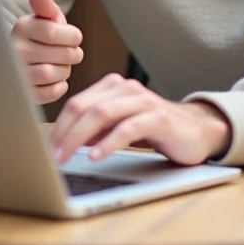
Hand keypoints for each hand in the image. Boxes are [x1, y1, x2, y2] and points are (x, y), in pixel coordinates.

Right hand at [10, 0, 83, 103]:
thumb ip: (44, 5)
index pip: (54, 33)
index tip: (74, 37)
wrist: (19, 63)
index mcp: (21, 28)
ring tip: (60, 65)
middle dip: (72, 54)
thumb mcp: (43, 18)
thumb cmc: (39, 37)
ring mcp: (17, 74)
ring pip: (55, 74)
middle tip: (69, 53)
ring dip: (65, 71)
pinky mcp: (24, 94)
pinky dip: (59, 87)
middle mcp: (15, 51)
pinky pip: (51, 93)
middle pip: (61, 55)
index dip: (72, 37)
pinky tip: (55, 80)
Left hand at [50, 73, 231, 165]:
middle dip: (64, 133)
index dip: (58, 126)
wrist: (198, 131)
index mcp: (113, 87)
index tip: (45, 148)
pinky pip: (128, 128)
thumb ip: (95, 128)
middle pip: (85, 106)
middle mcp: (126, 88)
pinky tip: (97, 157)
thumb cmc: (155, 129)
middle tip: (52, 156)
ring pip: (102, 113)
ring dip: (79, 138)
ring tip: (67, 157)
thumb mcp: (119, 126)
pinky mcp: (159, 118)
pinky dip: (109, 143)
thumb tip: (64, 141)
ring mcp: (143, 101)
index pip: (76, 103)